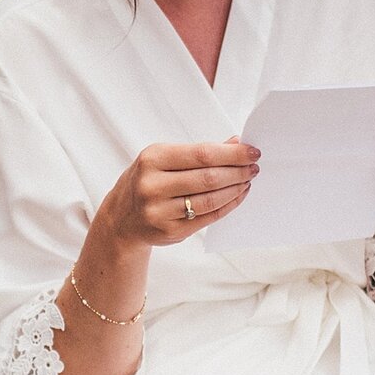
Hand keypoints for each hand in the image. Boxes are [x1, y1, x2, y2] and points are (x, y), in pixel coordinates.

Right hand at [98, 136, 260, 246]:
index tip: (252, 151)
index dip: (231, 154)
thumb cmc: (147, 182)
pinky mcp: (170, 231)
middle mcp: (152, 185)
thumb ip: (198, 152)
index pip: (201, 154)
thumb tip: (235, 143)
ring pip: (209, 200)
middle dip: (237, 171)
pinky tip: (237, 196)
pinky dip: (227, 205)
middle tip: (253, 167)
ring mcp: (159, 211)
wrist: (121, 218)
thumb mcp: (163, 159)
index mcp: (152, 159)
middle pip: (208, 178)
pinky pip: (208, 218)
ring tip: (247, 181)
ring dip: (235, 189)